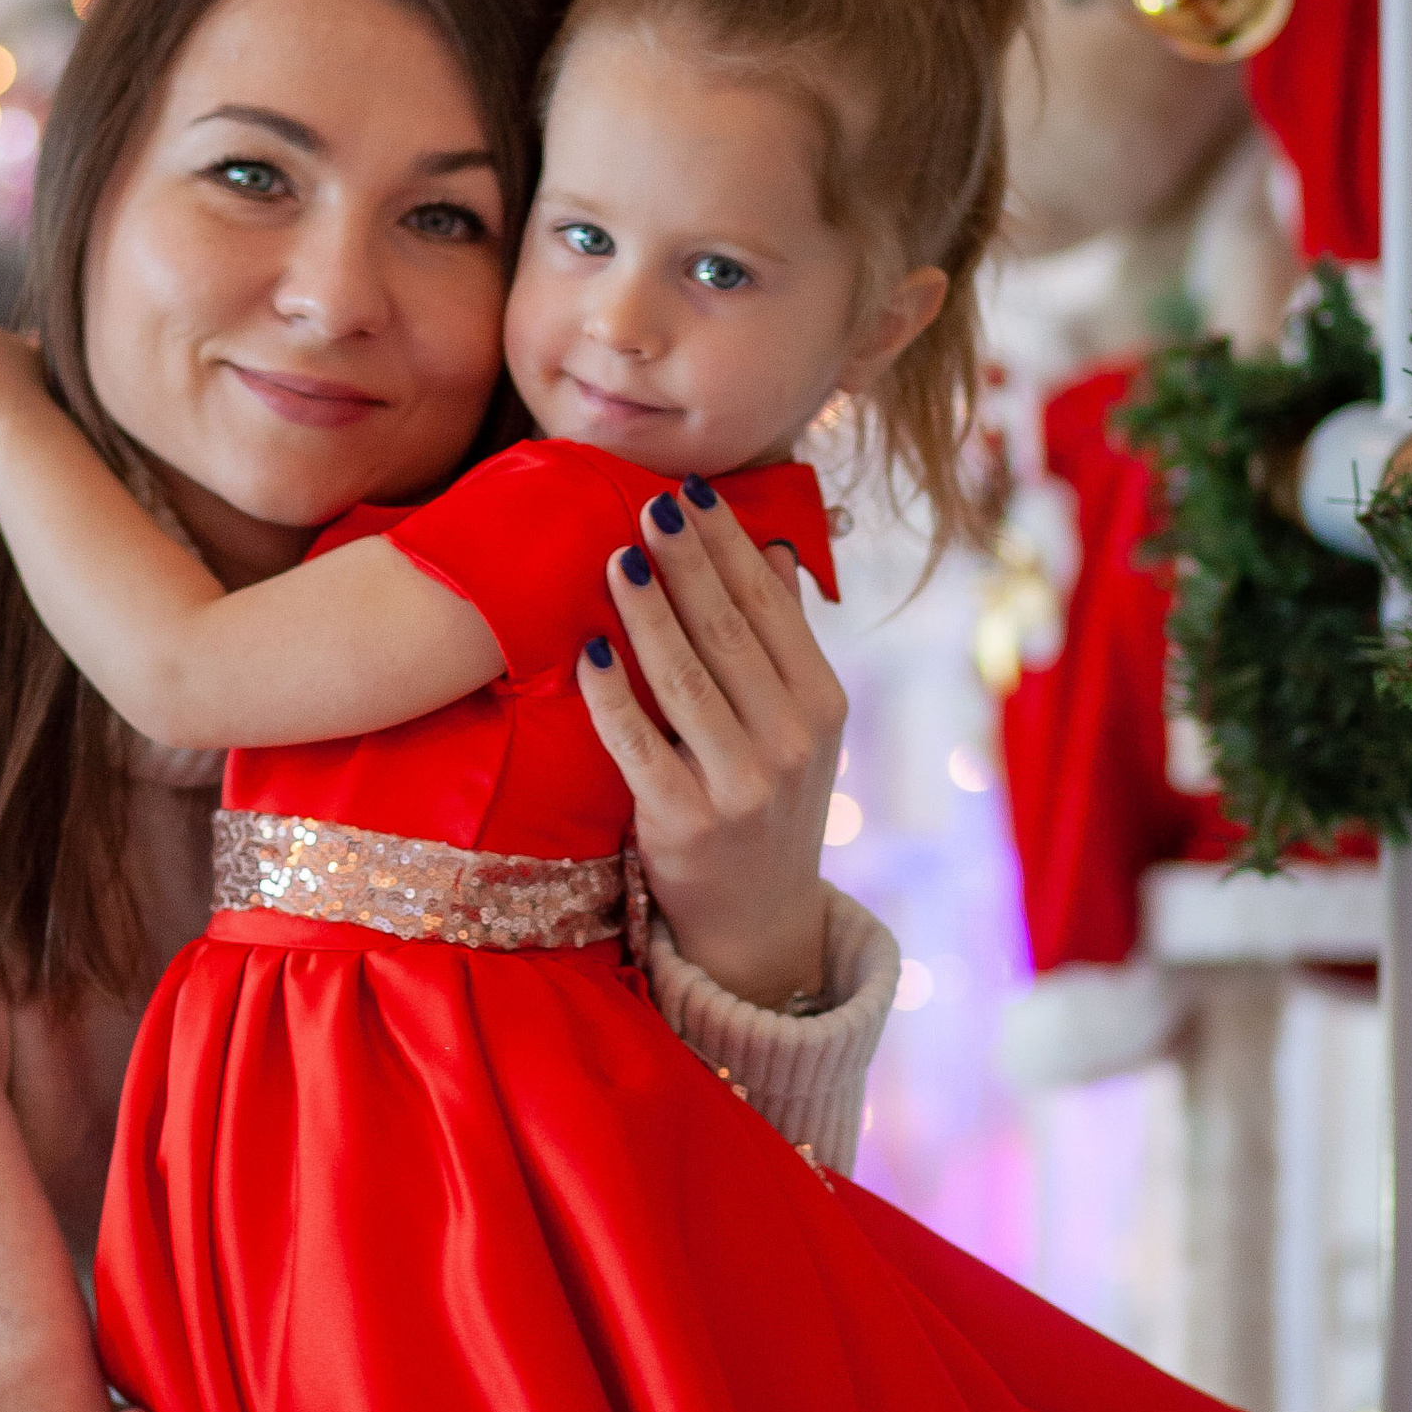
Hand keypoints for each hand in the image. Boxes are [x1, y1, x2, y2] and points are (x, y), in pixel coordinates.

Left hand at [577, 481, 846, 1009]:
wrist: (758, 920)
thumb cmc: (770, 803)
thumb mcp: (799, 725)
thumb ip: (783, 640)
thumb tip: (774, 548)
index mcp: (822, 705)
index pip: (769, 607)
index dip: (727, 545)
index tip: (692, 492)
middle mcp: (791, 741)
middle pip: (727, 632)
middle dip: (686, 562)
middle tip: (648, 503)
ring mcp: (741, 784)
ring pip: (684, 678)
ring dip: (647, 611)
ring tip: (615, 556)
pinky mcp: (684, 822)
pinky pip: (638, 744)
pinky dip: (612, 693)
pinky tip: (589, 647)